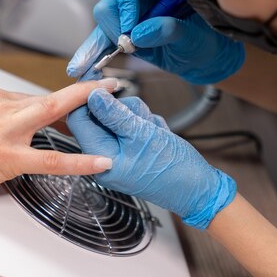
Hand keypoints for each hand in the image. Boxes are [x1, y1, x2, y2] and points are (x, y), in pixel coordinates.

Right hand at [0, 79, 117, 211]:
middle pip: (50, 96)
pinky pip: (51, 158)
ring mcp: (3, 131)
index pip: (33, 96)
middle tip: (110, 85)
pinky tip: (99, 162)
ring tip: (113, 113)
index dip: (60, 102)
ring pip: (53, 115)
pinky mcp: (5, 157)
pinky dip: (79, 160)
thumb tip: (18, 115)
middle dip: (84, 90)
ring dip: (86, 112)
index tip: (79, 97)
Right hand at [66, 0, 244, 83]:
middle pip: (108, 3)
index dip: (123, 1)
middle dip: (115, 27)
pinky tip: (79, 68)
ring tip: (100, 64)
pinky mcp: (122, 37)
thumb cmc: (207, 39)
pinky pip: (101, 43)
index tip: (132, 27)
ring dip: (99, 44)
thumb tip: (138, 34)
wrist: (206, 58)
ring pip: (102, 24)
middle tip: (130, 47)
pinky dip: (91, 55)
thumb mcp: (195, 35)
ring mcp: (128, 17)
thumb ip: (171, 30)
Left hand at [67, 89, 236, 228]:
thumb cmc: (173, 170)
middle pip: (100, 116)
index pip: (78, 120)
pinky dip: (146, 125)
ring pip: (119, 118)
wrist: (198, 189)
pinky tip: (157, 135)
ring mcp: (119, 154)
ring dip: (138, 117)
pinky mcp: (132, 150)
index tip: (106, 87)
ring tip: (153, 130)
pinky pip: (132, 126)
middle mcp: (104, 157)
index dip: (89, 99)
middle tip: (141, 118)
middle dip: (123, 110)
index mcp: (100, 157)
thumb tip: (93, 96)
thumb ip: (115, 114)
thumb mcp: (143, 135)